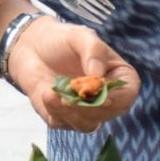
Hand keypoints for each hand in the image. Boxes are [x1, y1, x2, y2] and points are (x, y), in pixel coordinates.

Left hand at [5, 18, 140, 131]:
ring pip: (87, 124)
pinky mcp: (63, 118)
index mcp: (118, 78)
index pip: (127, 95)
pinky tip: (46, 93)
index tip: (101, 96)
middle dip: (89, 107)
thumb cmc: (62, 40)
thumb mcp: (80, 36)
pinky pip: (63, 123)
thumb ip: (93, 50)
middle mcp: (105, 99)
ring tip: (53, 93)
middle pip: (108, 114)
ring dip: (71, 112)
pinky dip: (54, 110)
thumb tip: (97, 75)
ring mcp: (85, 111)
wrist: (32, 47)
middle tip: (69, 96)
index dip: (117, 99)